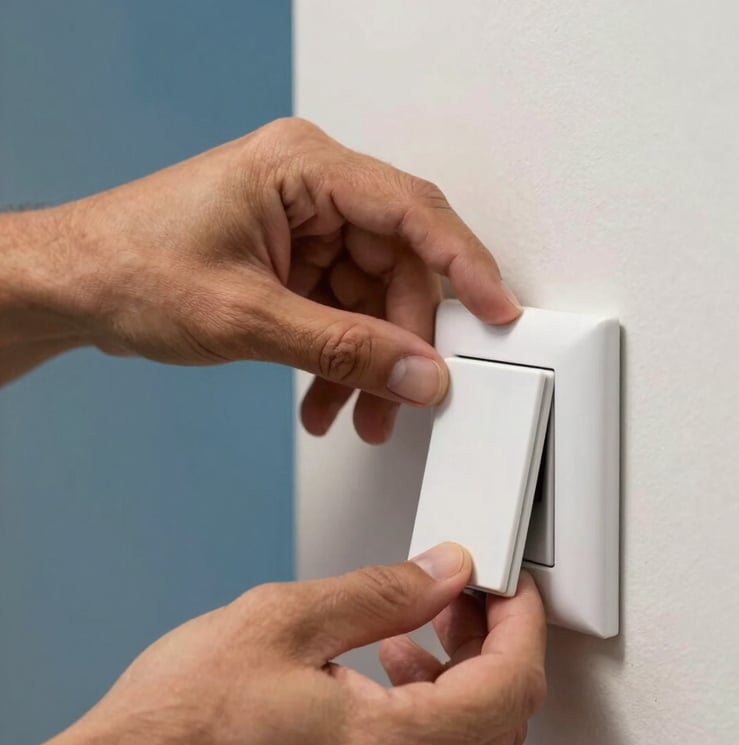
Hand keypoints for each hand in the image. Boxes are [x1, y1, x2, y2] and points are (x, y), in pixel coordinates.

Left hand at [0, 118, 519, 440]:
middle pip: (395, 268)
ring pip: (369, 301)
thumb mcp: (249, 318)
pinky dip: (337, 360)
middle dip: (399, 342)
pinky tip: (323, 400)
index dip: (464, 264)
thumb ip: (344, 350)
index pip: (411, 212)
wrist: (72, 287)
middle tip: (403, 397)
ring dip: (366, 363)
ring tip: (355, 414)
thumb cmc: (130, 267)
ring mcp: (300, 228)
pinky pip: (339, 313)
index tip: (499, 311)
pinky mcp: (290, 262)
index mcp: (303, 169)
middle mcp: (309, 191)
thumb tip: (420, 373)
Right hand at [0, 545, 545, 744]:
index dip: (519, 622)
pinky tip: (383, 685)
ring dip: (460, 686)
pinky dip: (427, 725)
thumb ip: (383, 592)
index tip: (507, 586)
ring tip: (414, 637)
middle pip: (500, 722)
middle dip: (494, 650)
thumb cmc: (171, 732)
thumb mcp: (283, 622)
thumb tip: (443, 573)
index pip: (510, 684)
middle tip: (463, 600)